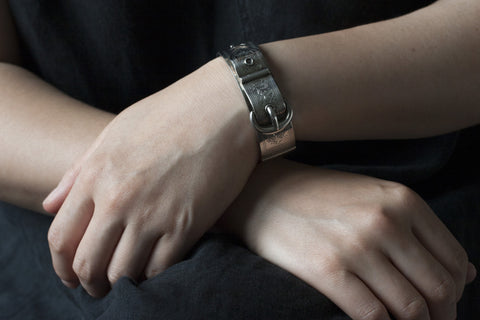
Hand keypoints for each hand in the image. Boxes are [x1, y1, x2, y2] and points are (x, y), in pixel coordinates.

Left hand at [43, 57, 257, 296]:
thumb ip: (79, 171)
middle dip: (89, 283)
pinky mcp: (187, 226)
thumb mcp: (115, 132)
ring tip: (126, 279)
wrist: (225, 110)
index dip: (62, 265)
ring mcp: (154, 215)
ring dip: (120, 284)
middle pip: (88, 264)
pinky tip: (154, 268)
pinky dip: (153, 277)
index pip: (61, 238)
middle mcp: (120, 200)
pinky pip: (160, 269)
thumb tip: (50, 205)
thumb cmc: (171, 114)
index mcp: (97, 175)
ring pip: (123, 275)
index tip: (71, 273)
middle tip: (98, 285)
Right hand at [220, 159, 475, 319]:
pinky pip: (372, 316)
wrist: (262, 190)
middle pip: (439, 288)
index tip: (443, 302)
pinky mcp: (327, 271)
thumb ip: (419, 231)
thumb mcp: (374, 197)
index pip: (455, 260)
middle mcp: (385, 222)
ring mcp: (357, 247)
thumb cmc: (319, 196)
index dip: (456, 290)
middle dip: (442, 315)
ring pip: (411, 309)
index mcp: (403, 201)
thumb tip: (467, 273)